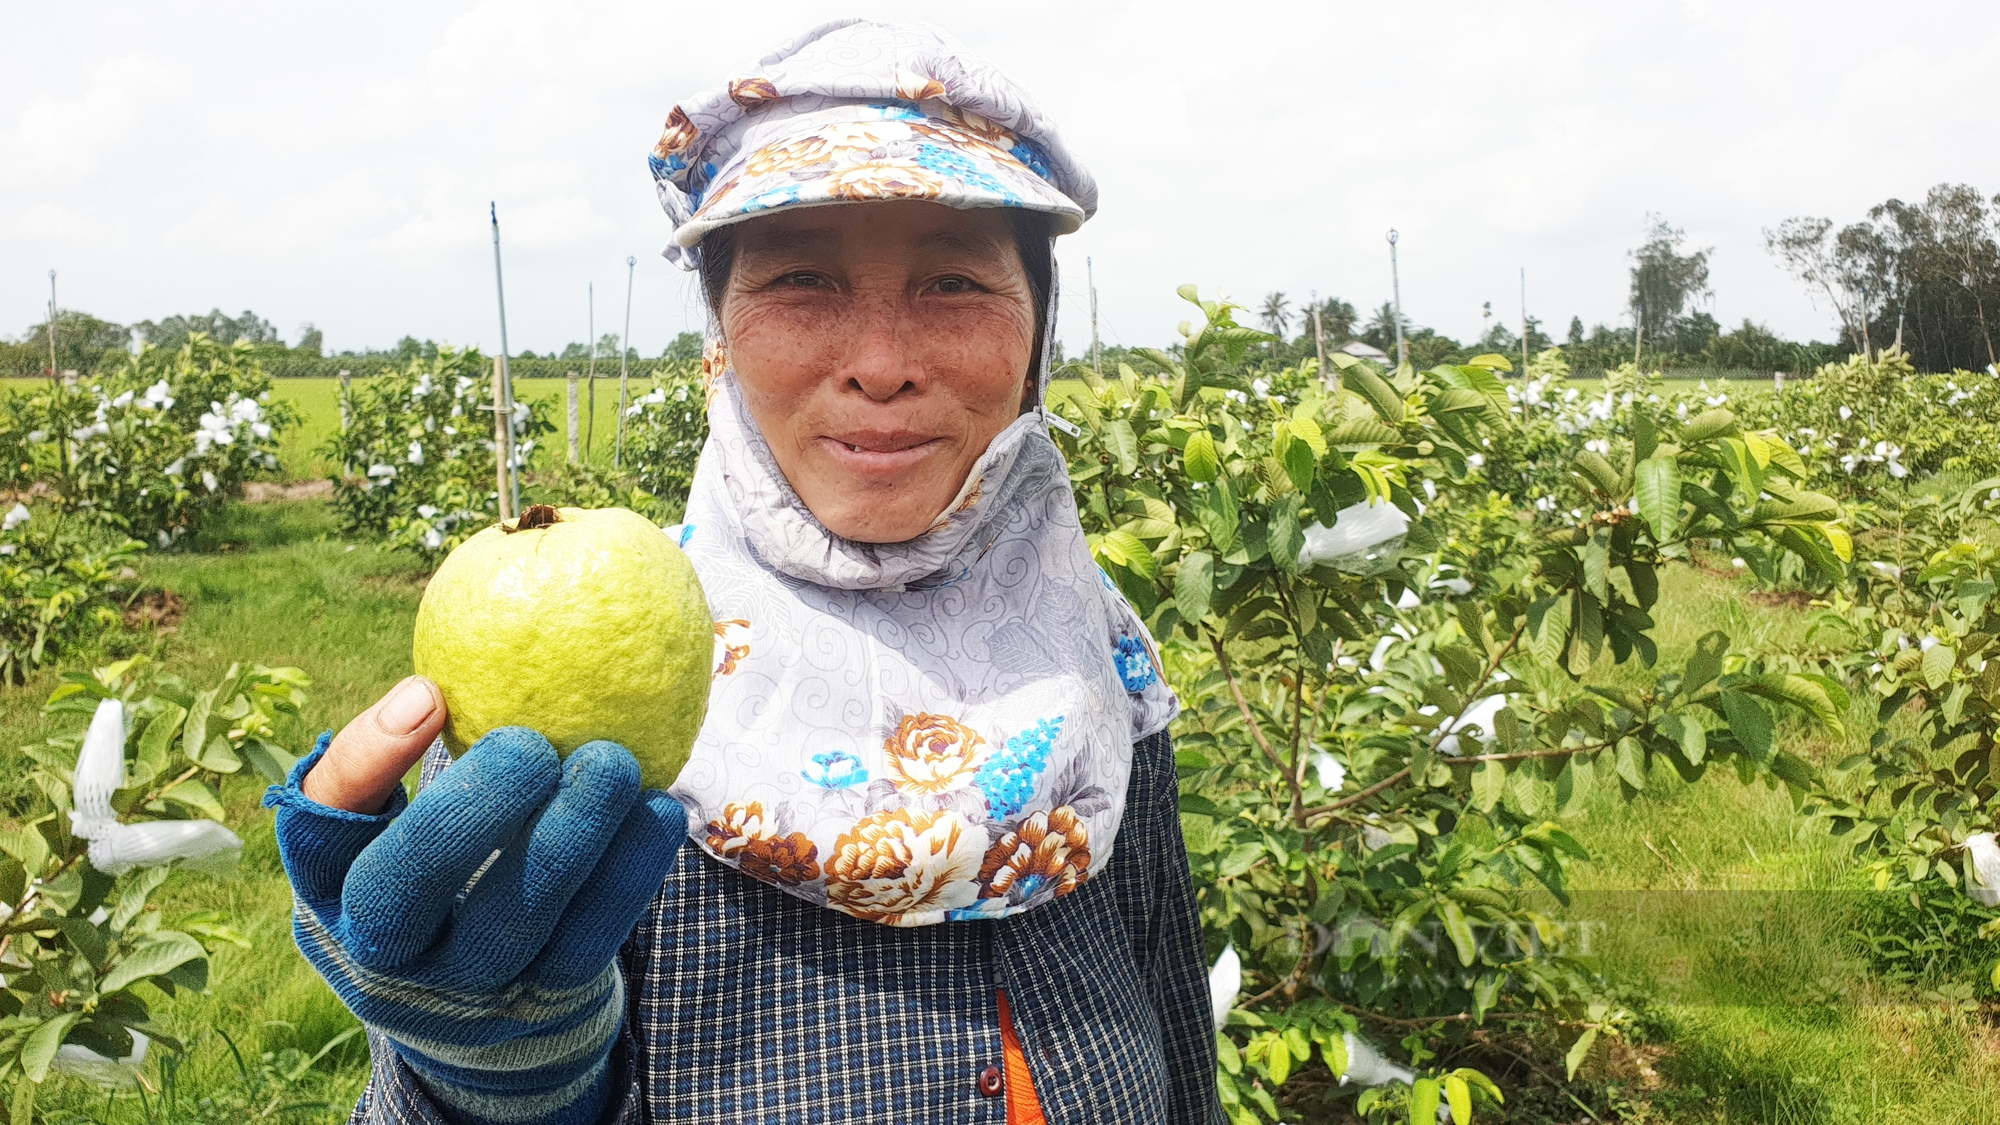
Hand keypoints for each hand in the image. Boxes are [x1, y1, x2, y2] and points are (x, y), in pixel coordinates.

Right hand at [265, 692, 686, 1121]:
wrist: (484, 1006)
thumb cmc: (446, 861)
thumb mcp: (406, 814)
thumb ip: (430, 733)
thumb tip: (495, 593)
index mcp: (332, 886)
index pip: (316, 831)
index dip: (361, 764)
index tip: (427, 692)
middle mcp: (382, 949)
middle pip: (401, 892)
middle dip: (468, 815)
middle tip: (531, 743)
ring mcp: (463, 989)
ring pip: (510, 922)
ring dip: (569, 839)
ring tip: (614, 763)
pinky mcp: (542, 1003)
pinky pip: (589, 941)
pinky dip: (628, 873)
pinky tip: (660, 811)